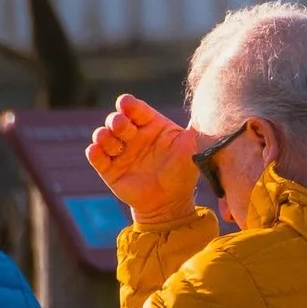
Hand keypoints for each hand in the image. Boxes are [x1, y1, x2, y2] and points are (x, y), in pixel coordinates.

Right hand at [85, 94, 199, 224]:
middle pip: (116, 119)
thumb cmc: (183, 173)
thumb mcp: (192, 149)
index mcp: (151, 124)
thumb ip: (198, 130)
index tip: (125, 104)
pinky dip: (94, 152)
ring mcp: (120, 151)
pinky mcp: (108, 169)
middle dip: (116, 120)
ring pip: (102, 135)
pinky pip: (95, 157)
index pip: (135, 108)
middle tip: (122, 127)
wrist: (170, 203)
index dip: (128, 104)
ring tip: (112, 143)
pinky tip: (96, 151)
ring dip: (103, 135)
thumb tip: (212, 112)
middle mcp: (133, 135)